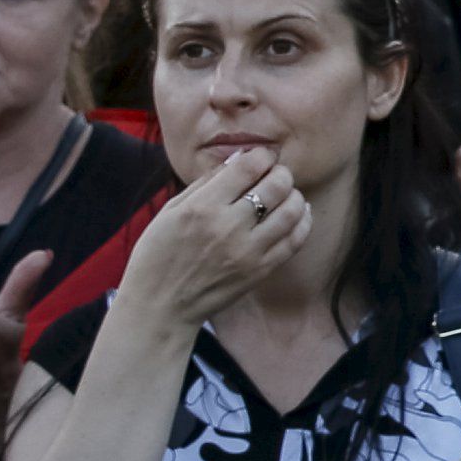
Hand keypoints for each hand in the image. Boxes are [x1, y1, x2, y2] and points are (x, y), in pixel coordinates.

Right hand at [116, 148, 309, 330]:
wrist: (160, 305)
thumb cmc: (158, 254)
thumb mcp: (171, 211)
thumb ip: (205, 183)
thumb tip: (239, 159)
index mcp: (202, 207)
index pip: (248, 167)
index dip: (261, 155)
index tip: (262, 157)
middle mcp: (228, 226)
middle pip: (276, 185)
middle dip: (281, 172)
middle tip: (276, 174)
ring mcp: (247, 251)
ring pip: (291, 210)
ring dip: (294, 195)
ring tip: (288, 193)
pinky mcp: (260, 271)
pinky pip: (294, 240)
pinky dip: (302, 221)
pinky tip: (298, 213)